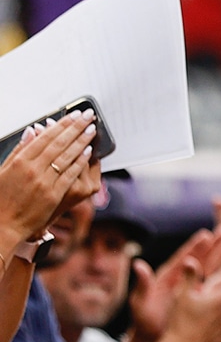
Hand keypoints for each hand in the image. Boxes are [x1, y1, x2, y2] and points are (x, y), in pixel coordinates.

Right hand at [0, 111, 97, 245]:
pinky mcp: (54, 195)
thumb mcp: (3, 170)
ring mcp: (45, 182)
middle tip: (88, 116)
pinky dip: (81, 161)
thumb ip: (19, 150)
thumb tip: (33, 130)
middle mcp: (33, 170)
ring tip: (92, 129)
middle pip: (59, 144)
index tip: (73, 115)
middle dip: (76, 127)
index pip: (45, 138)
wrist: (3, 225)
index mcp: (20, 162)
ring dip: (82, 141)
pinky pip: (71, 174)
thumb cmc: (1, 198)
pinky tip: (89, 151)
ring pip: (67, 157)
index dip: (61, 125)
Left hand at [127, 229, 220, 341]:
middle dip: (212, 246)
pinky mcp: (201, 300)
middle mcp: (183, 279)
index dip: (194, 247)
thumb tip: (137, 264)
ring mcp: (193, 289)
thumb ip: (143, 284)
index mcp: (168, 276)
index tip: (205, 235)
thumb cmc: (143, 321)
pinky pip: (215, 287)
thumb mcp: (140, 302)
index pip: (183, 258)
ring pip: (210, 269)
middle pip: (200, 259)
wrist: (152, 340)